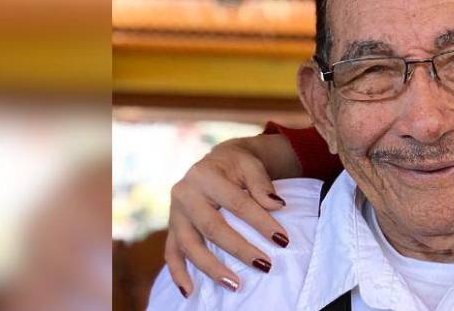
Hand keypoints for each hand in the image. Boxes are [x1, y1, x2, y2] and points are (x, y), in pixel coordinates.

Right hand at [164, 135, 291, 295]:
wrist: (215, 162)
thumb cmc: (236, 165)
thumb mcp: (250, 165)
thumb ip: (261, 184)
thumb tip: (276, 205)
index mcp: (204, 175)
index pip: (236, 203)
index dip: (260, 222)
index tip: (282, 239)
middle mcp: (184, 194)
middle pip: (212, 228)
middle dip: (239, 250)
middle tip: (265, 265)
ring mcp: (175, 213)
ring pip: (190, 246)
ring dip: (212, 268)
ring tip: (235, 285)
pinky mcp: (172, 228)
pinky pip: (171, 253)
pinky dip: (178, 273)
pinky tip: (189, 291)